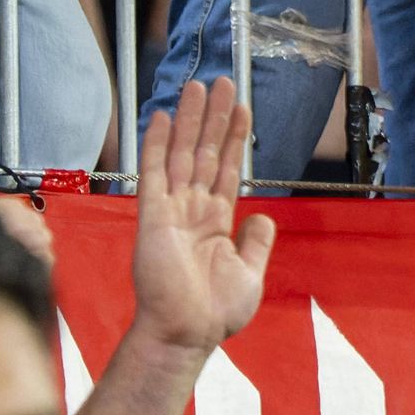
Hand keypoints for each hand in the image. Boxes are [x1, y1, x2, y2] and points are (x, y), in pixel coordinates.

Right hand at [126, 78, 277, 358]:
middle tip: (221, 81)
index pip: (225, 168)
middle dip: (213, 117)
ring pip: (182, 153)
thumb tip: (262, 215)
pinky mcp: (153, 216)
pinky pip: (154, 173)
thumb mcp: (249, 273)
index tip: (241, 107)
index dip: (233, 137)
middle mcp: (193, 209)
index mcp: (216, 221)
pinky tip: (163, 117)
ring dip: (190, 119)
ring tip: (198, 85)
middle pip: (204, 151)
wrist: (186, 333)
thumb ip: (256, 241)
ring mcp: (172, 210)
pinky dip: (156, 144)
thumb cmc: (214, 312)